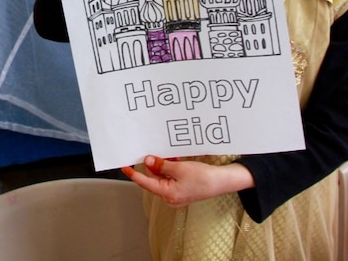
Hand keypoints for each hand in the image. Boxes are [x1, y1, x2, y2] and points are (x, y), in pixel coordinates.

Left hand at [121, 155, 254, 206]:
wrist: (222, 182)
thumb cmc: (204, 178)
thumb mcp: (180, 169)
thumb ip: (161, 165)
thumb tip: (148, 161)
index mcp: (167, 193)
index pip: (144, 182)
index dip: (133, 174)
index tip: (124, 166)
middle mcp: (169, 196)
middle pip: (153, 179)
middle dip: (153, 165)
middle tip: (152, 152)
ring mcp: (176, 193)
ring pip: (162, 177)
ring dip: (163, 165)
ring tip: (170, 156)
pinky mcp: (182, 189)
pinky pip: (170, 177)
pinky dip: (170, 168)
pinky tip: (175, 160)